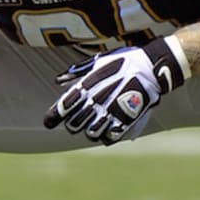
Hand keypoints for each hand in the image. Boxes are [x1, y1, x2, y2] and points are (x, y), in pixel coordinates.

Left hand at [43, 36, 188, 143]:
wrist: (151, 68)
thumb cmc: (123, 62)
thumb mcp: (98, 61)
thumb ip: (77, 73)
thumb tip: (58, 80)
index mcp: (86, 86)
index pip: (63, 108)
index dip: (52, 117)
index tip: (48, 122)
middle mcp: (96, 102)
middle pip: (73, 125)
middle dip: (73, 124)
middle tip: (78, 120)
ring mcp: (110, 113)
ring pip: (90, 134)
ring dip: (90, 130)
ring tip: (95, 124)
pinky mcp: (125, 121)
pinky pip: (109, 138)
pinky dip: (107, 136)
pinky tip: (109, 128)